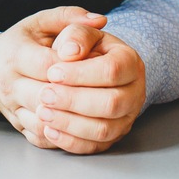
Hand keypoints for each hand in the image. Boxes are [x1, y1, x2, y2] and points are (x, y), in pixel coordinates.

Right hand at [0, 6, 107, 142]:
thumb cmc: (21, 42)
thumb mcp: (40, 22)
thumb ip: (70, 17)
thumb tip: (100, 20)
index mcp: (15, 54)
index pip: (46, 64)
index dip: (74, 68)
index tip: (98, 64)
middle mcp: (10, 83)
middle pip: (44, 96)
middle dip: (76, 97)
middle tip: (105, 93)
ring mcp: (12, 108)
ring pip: (43, 122)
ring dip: (71, 121)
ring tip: (98, 112)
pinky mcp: (18, 125)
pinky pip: (41, 137)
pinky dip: (63, 137)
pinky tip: (83, 128)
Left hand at [21, 31, 145, 154]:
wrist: (91, 67)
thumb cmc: (84, 48)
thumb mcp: (81, 32)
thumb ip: (76, 34)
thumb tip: (68, 51)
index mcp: (130, 61)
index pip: (111, 70)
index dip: (80, 73)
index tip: (52, 72)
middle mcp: (135, 92)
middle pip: (111, 103)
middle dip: (73, 100)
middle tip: (44, 94)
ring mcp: (126, 118)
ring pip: (103, 129)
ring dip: (70, 123)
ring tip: (42, 112)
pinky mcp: (113, 137)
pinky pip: (94, 146)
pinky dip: (70, 141)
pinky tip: (49, 129)